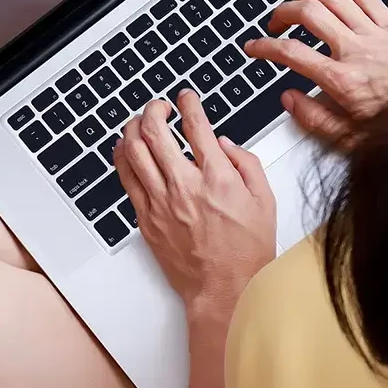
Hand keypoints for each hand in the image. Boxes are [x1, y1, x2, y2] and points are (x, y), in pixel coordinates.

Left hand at [115, 92, 275, 321]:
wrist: (224, 290)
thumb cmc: (246, 252)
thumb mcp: (265, 201)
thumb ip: (247, 165)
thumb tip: (225, 143)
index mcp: (218, 178)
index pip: (196, 126)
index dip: (189, 104)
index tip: (186, 98)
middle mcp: (185, 185)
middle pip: (156, 131)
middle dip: (154, 109)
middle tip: (159, 105)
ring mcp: (161, 201)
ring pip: (134, 151)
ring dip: (133, 128)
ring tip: (138, 121)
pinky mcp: (146, 217)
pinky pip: (126, 178)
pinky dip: (122, 157)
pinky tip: (125, 148)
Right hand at [243, 0, 387, 146]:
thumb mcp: (349, 139)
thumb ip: (314, 119)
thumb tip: (289, 99)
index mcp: (343, 81)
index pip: (292, 53)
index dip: (264, 47)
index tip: (254, 47)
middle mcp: (358, 52)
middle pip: (310, 14)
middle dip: (283, 13)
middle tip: (274, 23)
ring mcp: (379, 36)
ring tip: (298, 6)